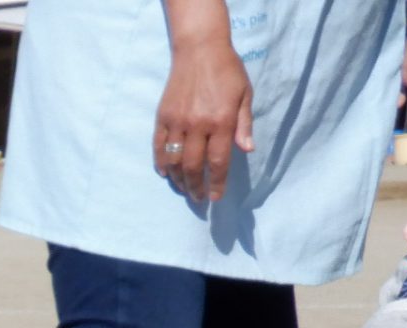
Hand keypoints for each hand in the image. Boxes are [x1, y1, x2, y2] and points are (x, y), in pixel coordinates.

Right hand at [155, 27, 253, 202]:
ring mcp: (177, 122)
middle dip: (196, 187)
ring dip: (179, 180)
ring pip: (174, 161)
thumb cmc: (227, 71)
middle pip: (194, 167)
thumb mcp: (245, 95)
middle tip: (198, 199)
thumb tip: (247, 150)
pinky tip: (167, 174)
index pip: (218, 161)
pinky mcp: (163, 118)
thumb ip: (244, 124)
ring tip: (184, 189)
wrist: (200, 50)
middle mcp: (198, 125)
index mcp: (221, 121)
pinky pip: (159, 147)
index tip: (215, 198)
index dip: (217, 183)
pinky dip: (162, 164)